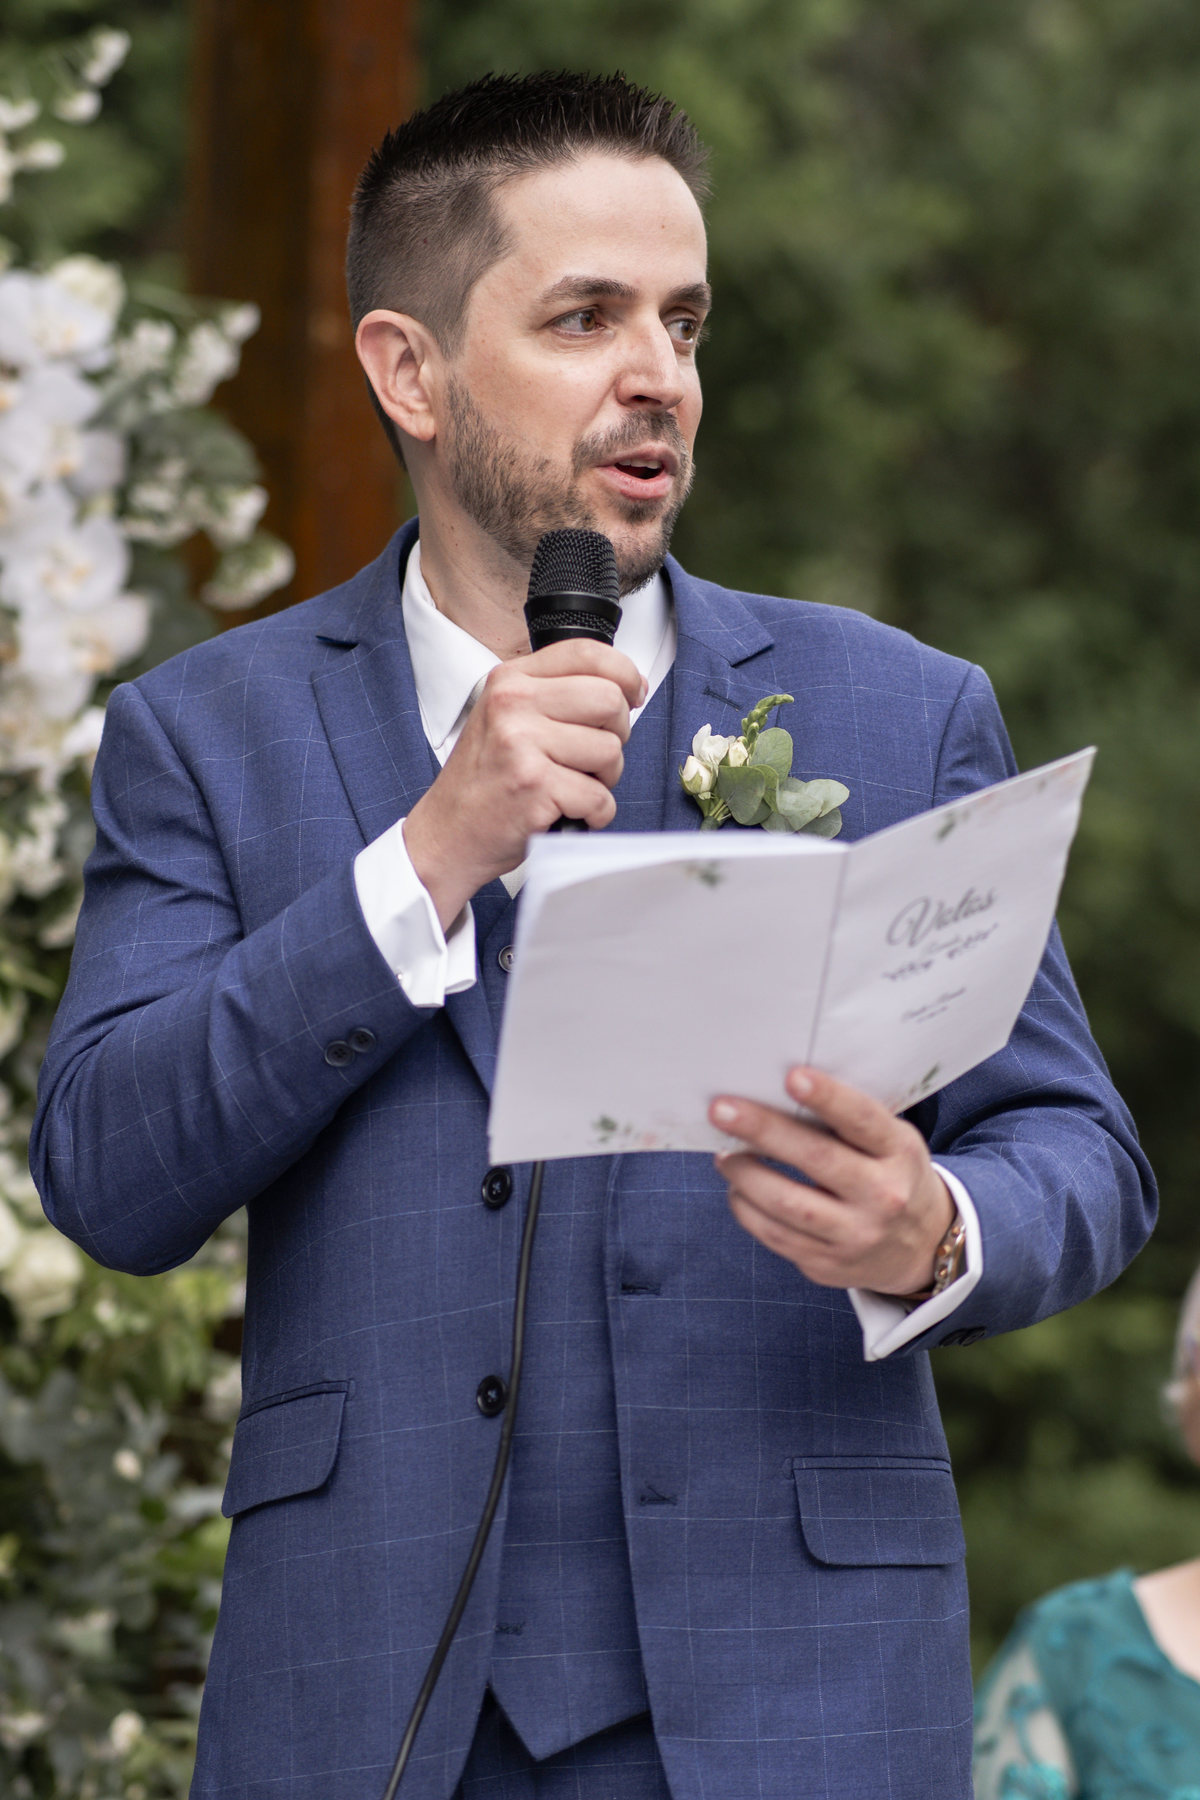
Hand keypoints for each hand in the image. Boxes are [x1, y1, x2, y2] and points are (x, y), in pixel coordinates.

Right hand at [402, 638, 645, 928]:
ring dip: (604, 780)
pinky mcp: (534, 786)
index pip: (587, 652)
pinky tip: (569, 813)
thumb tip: (627, 688)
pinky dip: (595, 814)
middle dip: (617, 734)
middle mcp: (513, 705)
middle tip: (592, 758)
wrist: (448, 833)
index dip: (625, 673)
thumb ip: (556, 696)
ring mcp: (521, 744)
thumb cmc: (485, 781)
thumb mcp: (507, 719)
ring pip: (610, 751)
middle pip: (609, 700)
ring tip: (571, 787)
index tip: (633, 694)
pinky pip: (600, 797)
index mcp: (510, 681)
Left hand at [710, 1066, 954, 1295]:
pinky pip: (777, 1236)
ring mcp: (856, 1236)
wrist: (921, 1246)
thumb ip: (847, 1122)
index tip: (792, 1076)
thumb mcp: (891, 1142)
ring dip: (746, 1174)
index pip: (863, 1121)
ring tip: (724, 1154)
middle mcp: (883, 1196)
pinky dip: (747, 1208)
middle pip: (817, 1160)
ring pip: (788, 1205)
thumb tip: (776, 1091)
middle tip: (721, 1110)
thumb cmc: (891, 1174)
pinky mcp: (829, 1265)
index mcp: (900, 1153)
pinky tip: (737, 1188)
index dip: (828, 1098)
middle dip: (764, 1131)